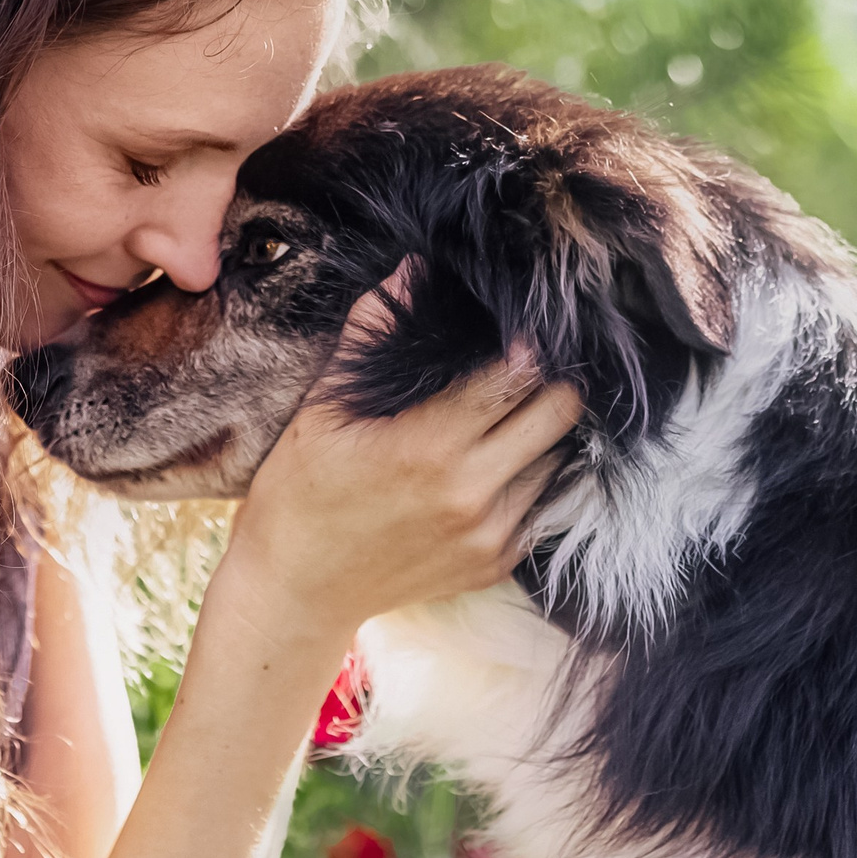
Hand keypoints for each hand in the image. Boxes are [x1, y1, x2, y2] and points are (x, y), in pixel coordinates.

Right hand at [218, 267, 582, 639]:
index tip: (518, 324)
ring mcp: (490, 535)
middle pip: (559, 412)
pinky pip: (543, 505)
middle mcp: (472, 494)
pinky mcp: (495, 563)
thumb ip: (372, 335)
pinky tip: (498, 459)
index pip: (517, 374)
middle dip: (550, 380)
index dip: (525, 342)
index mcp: (430, 446)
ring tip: (513, 410)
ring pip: (559, 458)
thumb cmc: (300, 491)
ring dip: (542, 430)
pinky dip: (531, 476)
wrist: (296, 589)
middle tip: (526, 364)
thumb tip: (411, 268)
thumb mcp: (322, 409)